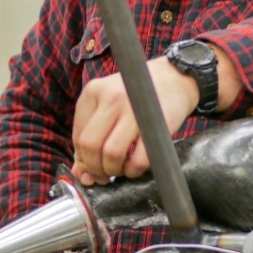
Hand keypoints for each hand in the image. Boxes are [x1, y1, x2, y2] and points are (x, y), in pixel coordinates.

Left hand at [70, 56, 198, 184]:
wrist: (174, 78)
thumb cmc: (136, 96)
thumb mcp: (108, 105)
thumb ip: (91, 135)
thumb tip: (80, 173)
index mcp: (93, 91)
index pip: (78, 136)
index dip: (83, 160)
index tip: (92, 168)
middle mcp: (110, 97)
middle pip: (90, 146)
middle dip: (95, 168)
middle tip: (104, 174)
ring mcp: (132, 109)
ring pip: (111, 154)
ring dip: (114, 171)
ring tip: (120, 169)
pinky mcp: (154, 123)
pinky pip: (139, 159)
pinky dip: (134, 171)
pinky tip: (135, 167)